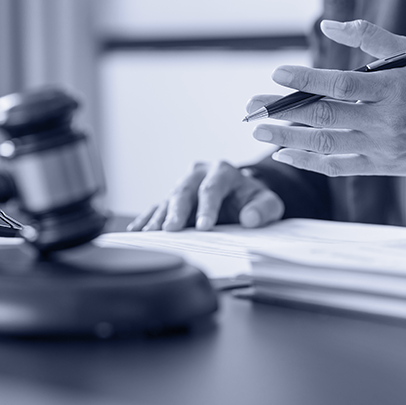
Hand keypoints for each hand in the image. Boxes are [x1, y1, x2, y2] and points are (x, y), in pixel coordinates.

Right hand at [129, 159, 283, 230]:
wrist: (241, 193)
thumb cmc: (253, 199)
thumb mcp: (268, 202)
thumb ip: (263, 209)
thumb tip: (250, 219)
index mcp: (222, 171)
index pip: (211, 189)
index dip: (207, 208)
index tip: (203, 227)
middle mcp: (198, 173)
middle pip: (184, 191)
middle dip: (176, 211)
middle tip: (170, 229)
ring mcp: (183, 184)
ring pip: (168, 199)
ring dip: (159, 217)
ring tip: (150, 233)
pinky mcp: (173, 196)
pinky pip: (157, 206)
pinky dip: (147, 219)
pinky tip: (137, 230)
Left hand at [253, 19, 405, 192]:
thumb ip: (369, 36)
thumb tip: (327, 26)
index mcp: (393, 90)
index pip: (342, 85)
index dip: (306, 80)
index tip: (276, 73)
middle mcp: (386, 121)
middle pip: (326, 116)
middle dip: (284, 111)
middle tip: (252, 105)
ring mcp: (382, 147)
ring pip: (326, 144)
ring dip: (287, 138)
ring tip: (257, 130)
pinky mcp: (380, 167)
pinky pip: (337, 167)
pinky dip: (307, 162)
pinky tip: (282, 154)